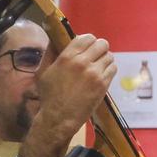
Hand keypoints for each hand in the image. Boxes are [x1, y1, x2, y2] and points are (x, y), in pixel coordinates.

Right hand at [21, 34, 116, 156]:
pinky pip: (113, 68)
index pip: (87, 37)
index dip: (88, 41)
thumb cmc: (49, 96)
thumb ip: (50, 53)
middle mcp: (82, 62)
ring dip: (104, 60)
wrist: (58, 118)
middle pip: (102, 44)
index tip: (87, 48)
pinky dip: (109, 70)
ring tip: (98, 67)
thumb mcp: (43, 72)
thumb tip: (55, 38)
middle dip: (99, 49)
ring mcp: (94, 74)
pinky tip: (101, 75)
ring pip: (109, 56)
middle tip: (95, 57)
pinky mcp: (103, 85)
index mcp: (67, 57)